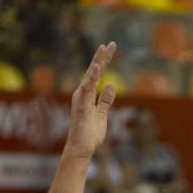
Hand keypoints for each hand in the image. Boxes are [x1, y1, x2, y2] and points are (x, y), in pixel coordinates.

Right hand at [65, 42, 116, 160]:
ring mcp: (81, 98)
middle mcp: (83, 92)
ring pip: (90, 76)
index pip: (98, 74)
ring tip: (103, 49)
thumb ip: (105, 100)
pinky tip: (97, 68)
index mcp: (88, 94)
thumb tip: (110, 85)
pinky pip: (87, 88)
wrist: (82, 148)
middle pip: (94, 71)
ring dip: (97, 63)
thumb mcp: (102, 114)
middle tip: (111, 44)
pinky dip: (91, 78)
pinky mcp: (81, 105)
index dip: (105, 61)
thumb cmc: (90, 133)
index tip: (111, 48)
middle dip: (102, 57)